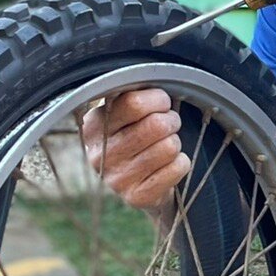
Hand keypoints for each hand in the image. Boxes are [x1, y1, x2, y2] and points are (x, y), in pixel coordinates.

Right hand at [80, 88, 189, 211]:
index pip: (134, 103)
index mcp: (94, 126)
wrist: (140, 183)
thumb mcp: (126, 115)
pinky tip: (169, 164)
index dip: (157, 99)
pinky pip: (176, 168)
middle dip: (170, 121)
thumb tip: (155, 79)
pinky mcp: (136, 196)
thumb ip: (133, 96)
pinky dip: (181, 162)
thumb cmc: (136, 136)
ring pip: (168, 146)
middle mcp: (100, 154)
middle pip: (155, 125)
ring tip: (166, 145)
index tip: (161, 103)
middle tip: (168, 124)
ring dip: (175, 142)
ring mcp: (117, 179)